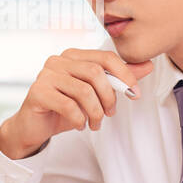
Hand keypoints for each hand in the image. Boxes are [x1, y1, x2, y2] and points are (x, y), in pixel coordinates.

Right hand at [0, 48, 153, 158]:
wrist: (34, 126)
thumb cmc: (64, 108)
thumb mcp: (95, 93)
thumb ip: (118, 78)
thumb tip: (147, 65)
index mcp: (74, 55)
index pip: (105, 57)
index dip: (125, 75)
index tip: (134, 94)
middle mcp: (58, 60)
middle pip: (95, 73)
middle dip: (109, 97)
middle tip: (109, 113)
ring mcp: (46, 74)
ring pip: (84, 90)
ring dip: (95, 112)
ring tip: (95, 123)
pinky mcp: (37, 92)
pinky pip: (68, 105)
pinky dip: (79, 119)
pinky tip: (79, 124)